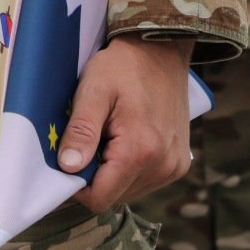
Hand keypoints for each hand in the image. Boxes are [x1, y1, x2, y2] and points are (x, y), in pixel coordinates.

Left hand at [61, 37, 195, 213]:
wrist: (162, 51)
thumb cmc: (123, 68)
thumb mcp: (94, 92)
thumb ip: (81, 131)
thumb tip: (68, 169)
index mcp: (140, 152)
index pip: (100, 198)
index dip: (78, 187)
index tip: (72, 159)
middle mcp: (163, 166)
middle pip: (115, 197)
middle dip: (96, 177)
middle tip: (92, 142)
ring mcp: (175, 167)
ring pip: (130, 192)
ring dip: (114, 174)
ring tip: (112, 138)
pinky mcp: (181, 163)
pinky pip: (147, 182)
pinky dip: (132, 169)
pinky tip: (129, 141)